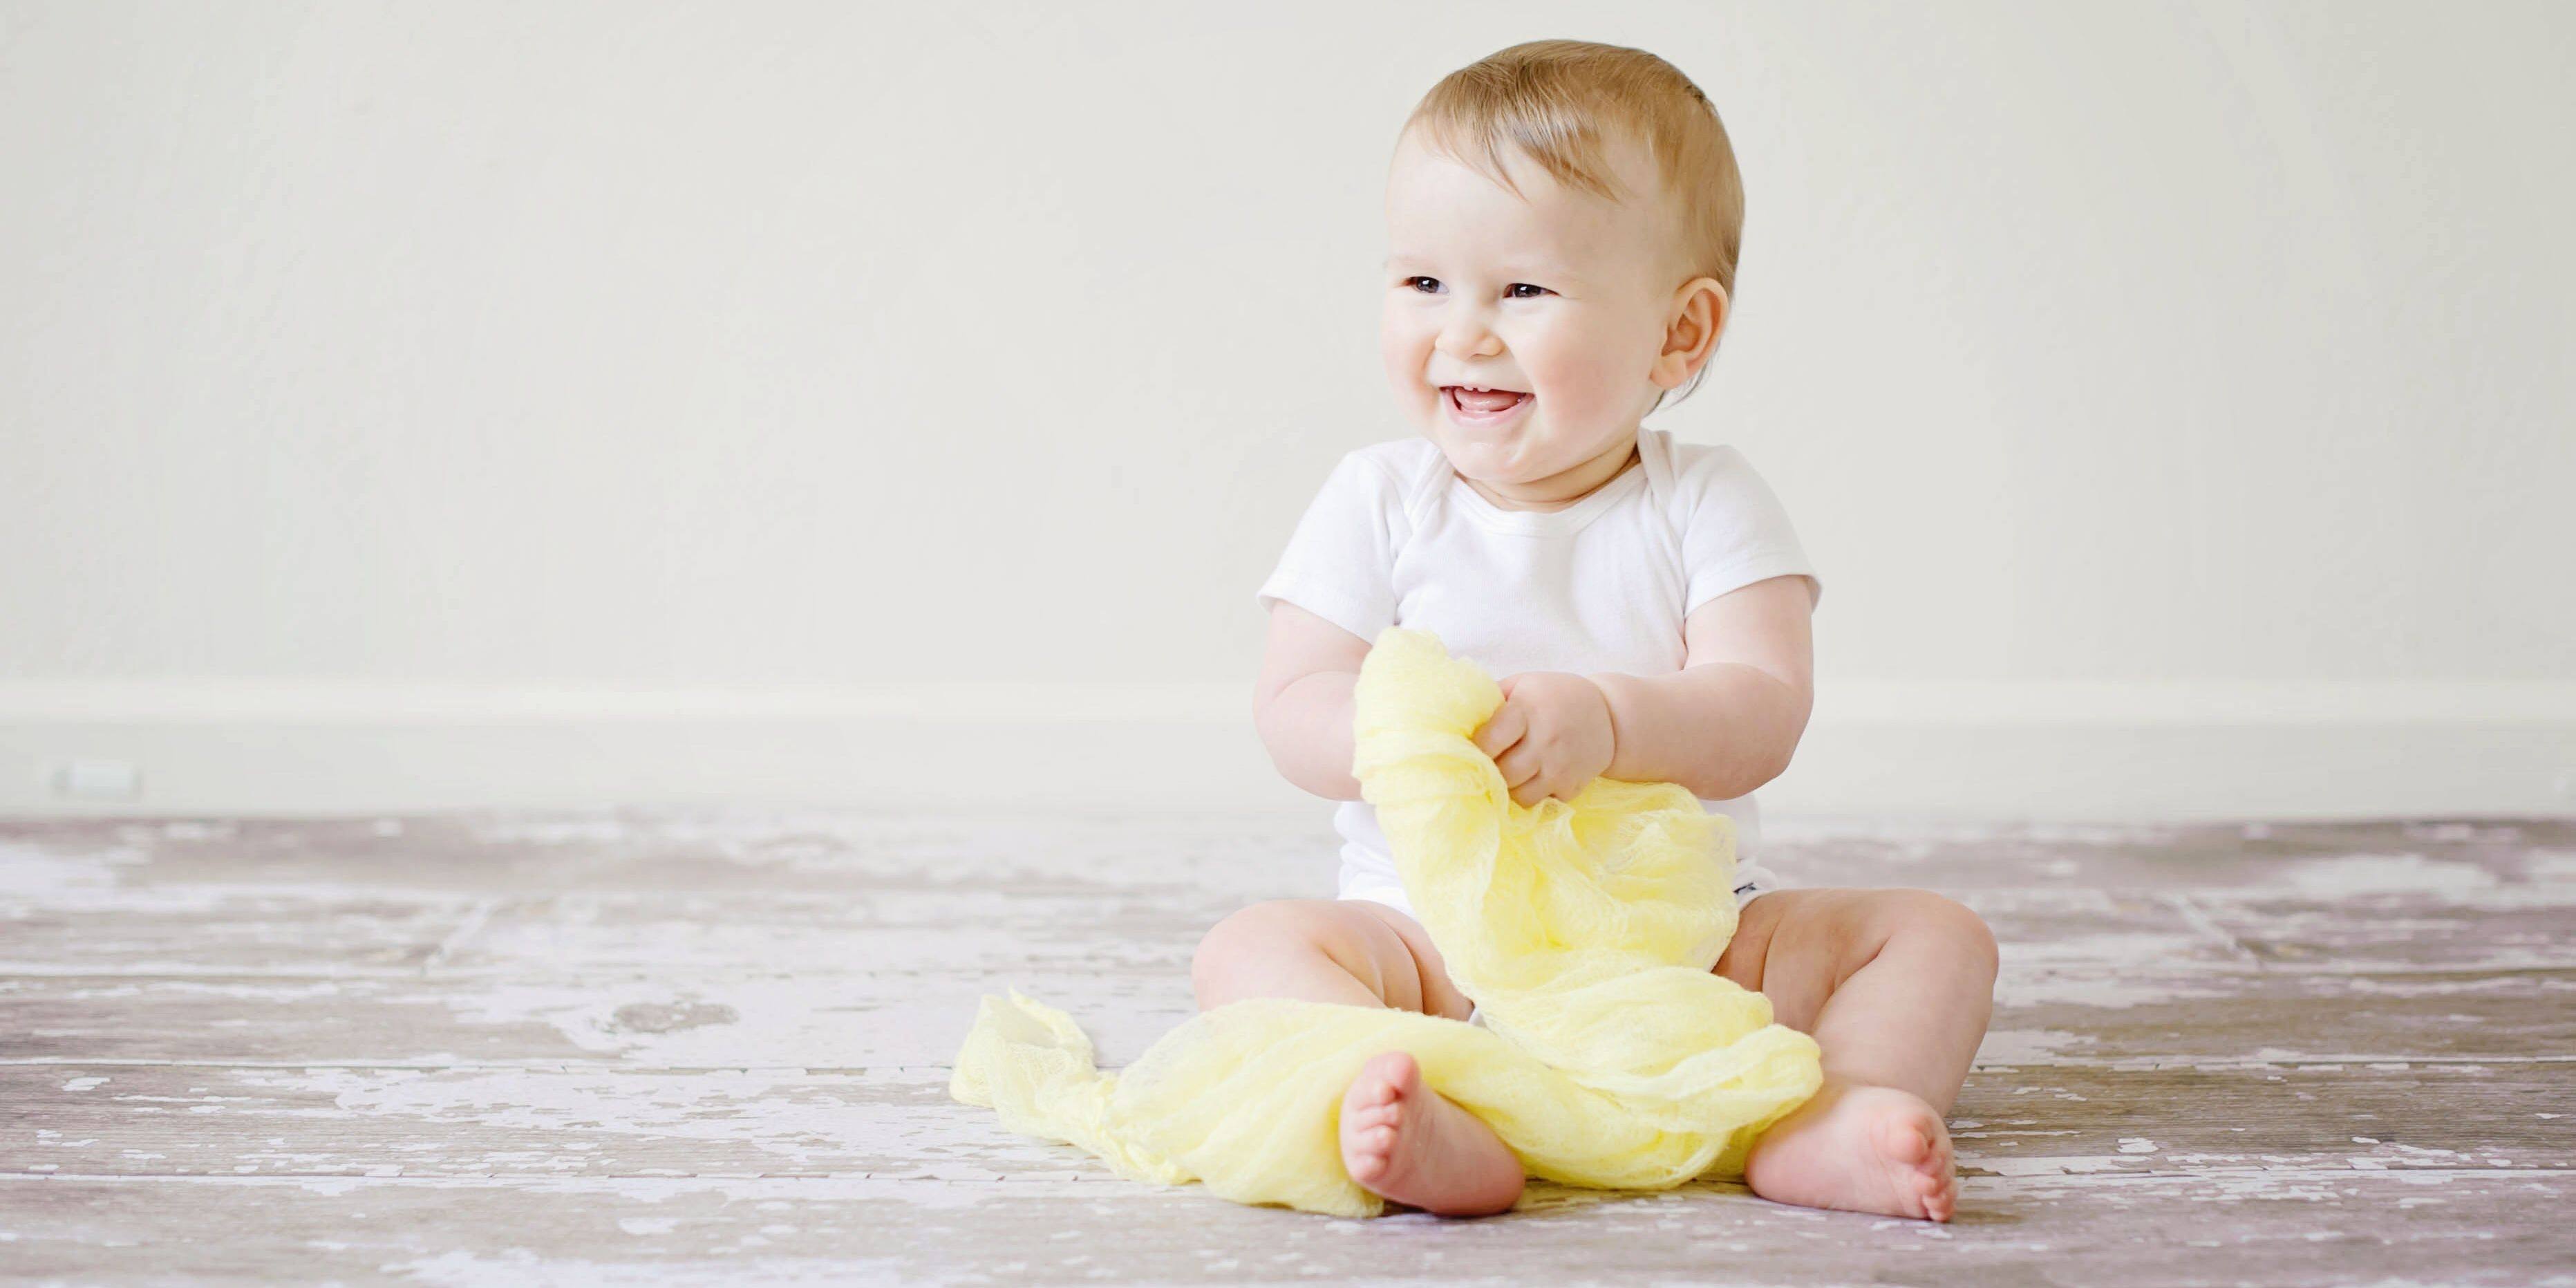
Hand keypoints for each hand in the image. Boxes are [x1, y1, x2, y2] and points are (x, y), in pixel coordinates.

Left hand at [1471, 671, 1616, 808]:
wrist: (1610, 716)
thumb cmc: (1554, 696)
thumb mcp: (1523, 684)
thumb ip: (1491, 700)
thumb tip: (1454, 720)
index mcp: (1527, 709)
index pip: (1488, 741)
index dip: (1474, 749)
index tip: (1471, 749)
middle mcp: (1545, 740)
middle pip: (1501, 773)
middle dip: (1490, 772)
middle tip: (1487, 765)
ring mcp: (1561, 767)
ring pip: (1518, 796)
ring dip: (1509, 788)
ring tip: (1509, 773)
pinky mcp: (1572, 787)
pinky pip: (1540, 803)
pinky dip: (1532, 795)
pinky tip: (1533, 779)